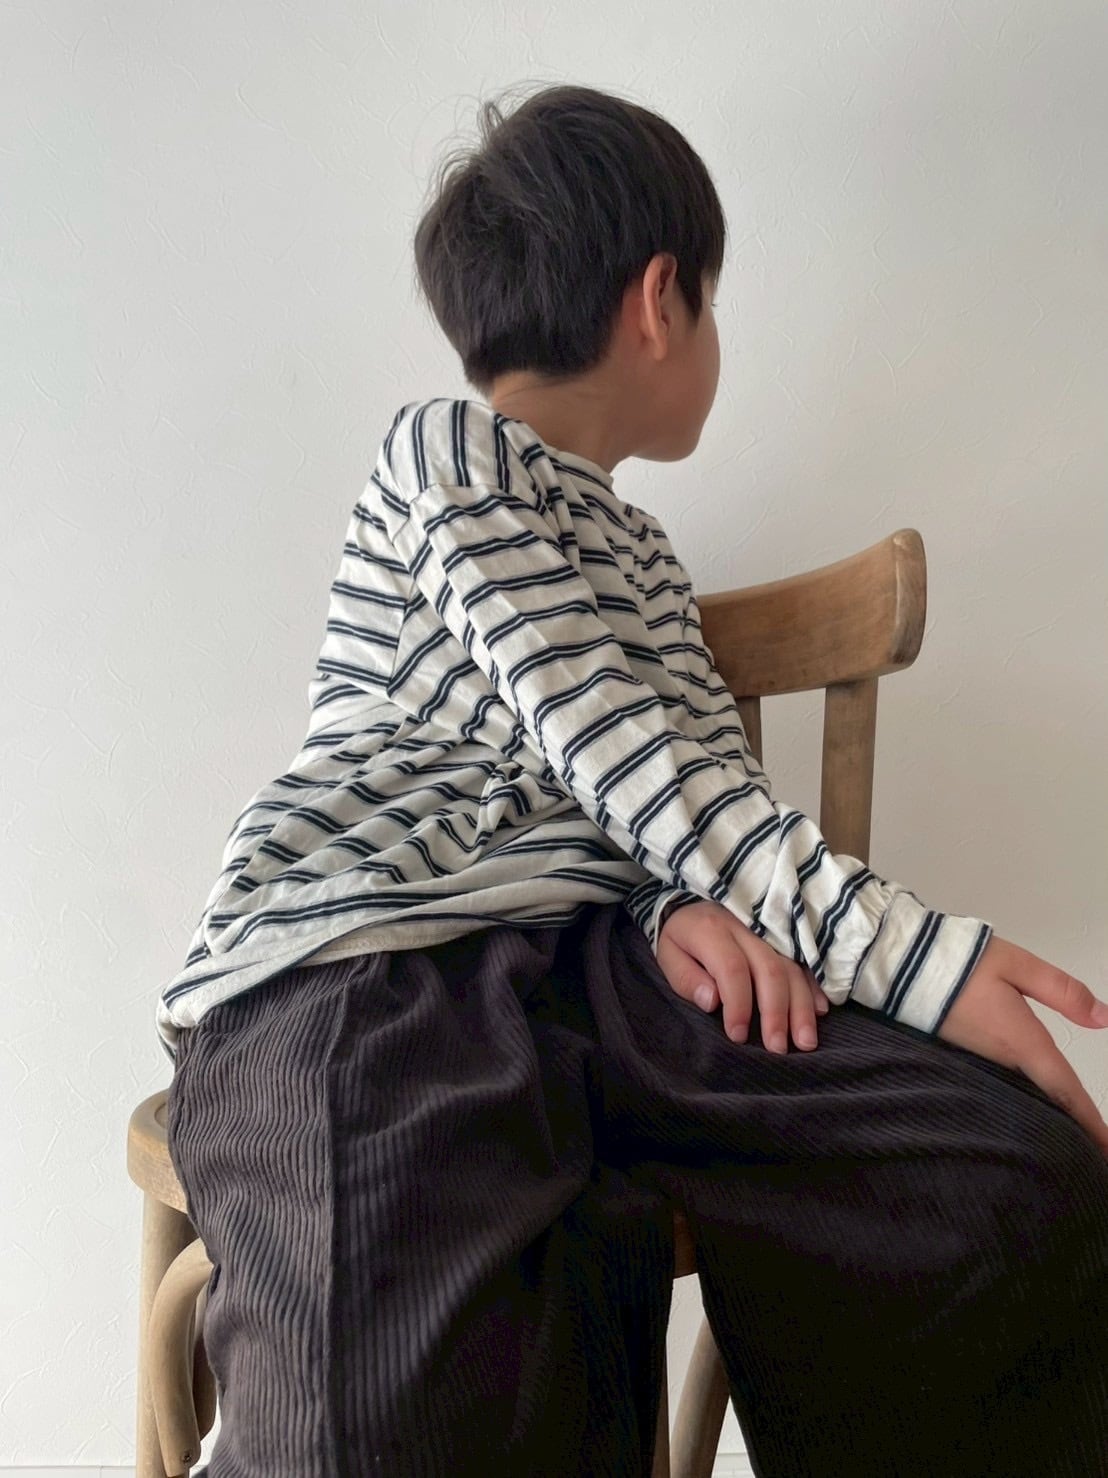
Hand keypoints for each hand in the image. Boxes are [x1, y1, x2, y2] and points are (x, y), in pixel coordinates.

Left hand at [657, 899, 830, 1052]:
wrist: (694, 906)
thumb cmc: (681, 939)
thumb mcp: (668, 955)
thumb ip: (686, 978)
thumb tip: (712, 1001)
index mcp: (712, 931)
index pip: (732, 968)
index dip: (738, 1004)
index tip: (738, 1035)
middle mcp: (745, 928)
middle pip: (770, 970)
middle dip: (776, 1013)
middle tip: (777, 1048)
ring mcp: (768, 933)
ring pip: (792, 968)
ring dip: (801, 1007)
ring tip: (805, 1042)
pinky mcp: (782, 939)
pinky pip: (803, 962)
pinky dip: (813, 988)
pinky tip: (820, 1012)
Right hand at [938, 935, 1107, 1155]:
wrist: (897, 966)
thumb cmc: (959, 962)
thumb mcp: (1017, 964)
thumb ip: (1061, 990)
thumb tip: (1104, 1018)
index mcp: (1021, 1041)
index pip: (1065, 1092)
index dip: (1090, 1125)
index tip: (1105, 1154)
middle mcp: (1000, 1061)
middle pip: (1043, 1102)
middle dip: (1070, 1126)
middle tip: (1091, 1148)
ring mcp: (976, 1062)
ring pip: (1021, 1096)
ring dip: (1044, 1112)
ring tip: (1065, 1128)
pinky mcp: (958, 1056)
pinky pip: (998, 1085)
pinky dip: (1019, 1098)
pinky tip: (1024, 1099)